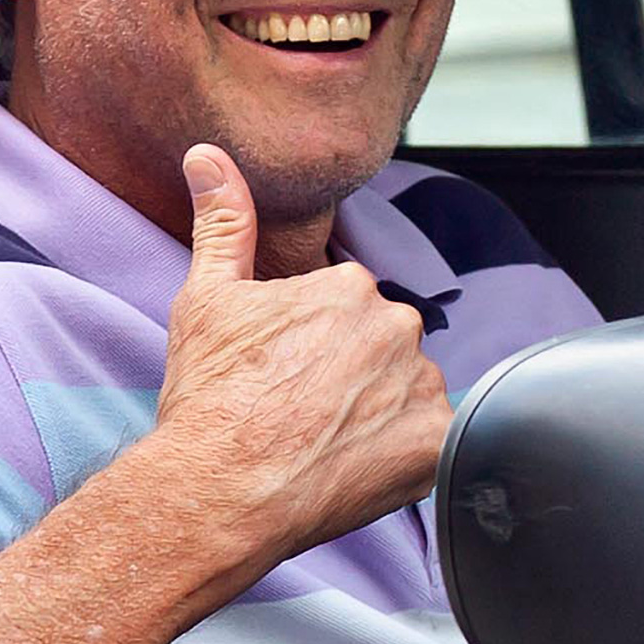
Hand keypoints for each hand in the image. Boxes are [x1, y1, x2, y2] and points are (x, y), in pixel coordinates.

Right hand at [137, 141, 451, 576]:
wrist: (218, 488)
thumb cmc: (210, 398)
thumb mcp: (206, 298)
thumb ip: (222, 223)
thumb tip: (208, 155)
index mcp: (350, 286)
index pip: (349, 312)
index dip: (314, 349)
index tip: (285, 377)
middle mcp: (397, 326)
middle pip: (385, 350)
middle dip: (353, 378)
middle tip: (302, 415)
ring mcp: (421, 386)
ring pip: (410, 394)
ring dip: (381, 416)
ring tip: (325, 446)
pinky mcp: (437, 443)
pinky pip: (437, 444)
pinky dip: (407, 456)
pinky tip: (360, 467)